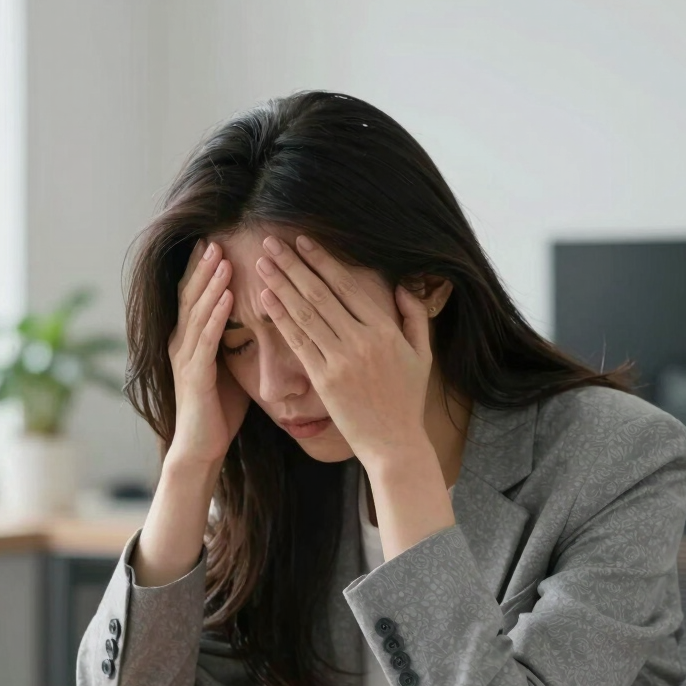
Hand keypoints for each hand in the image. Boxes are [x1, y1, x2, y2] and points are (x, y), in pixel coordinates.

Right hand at [167, 240, 249, 467]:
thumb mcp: (232, 368)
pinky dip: (216, 315)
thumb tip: (263, 321)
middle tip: (218, 237)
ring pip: (197, 312)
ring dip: (211, 283)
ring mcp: (186, 358)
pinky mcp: (194, 376)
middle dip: (204, 266)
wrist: (201, 448)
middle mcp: (182, 343)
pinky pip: (206, 339)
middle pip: (191, 295)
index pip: (195, 296)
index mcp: (191, 340)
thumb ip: (237, 343)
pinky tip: (228, 297)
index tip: (219, 240)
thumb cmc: (220, 411)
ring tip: (223, 257)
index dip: (204, 269)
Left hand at [255, 234, 433, 471]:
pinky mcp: (324, 380)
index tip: (303, 242)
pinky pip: (298, 343)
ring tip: (263, 263)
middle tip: (271, 242)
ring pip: (305, 314)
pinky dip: (281, 318)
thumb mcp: (422, 355)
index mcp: (385, 330)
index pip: (348, 286)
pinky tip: (267, 299)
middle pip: (320, 294)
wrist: (394, 444)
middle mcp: (362, 341)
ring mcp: (341, 360)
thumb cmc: (407, 400)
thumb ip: (415, 317)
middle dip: (293, 265)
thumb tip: (402, 286)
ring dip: (281, 285)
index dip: (323, 261)